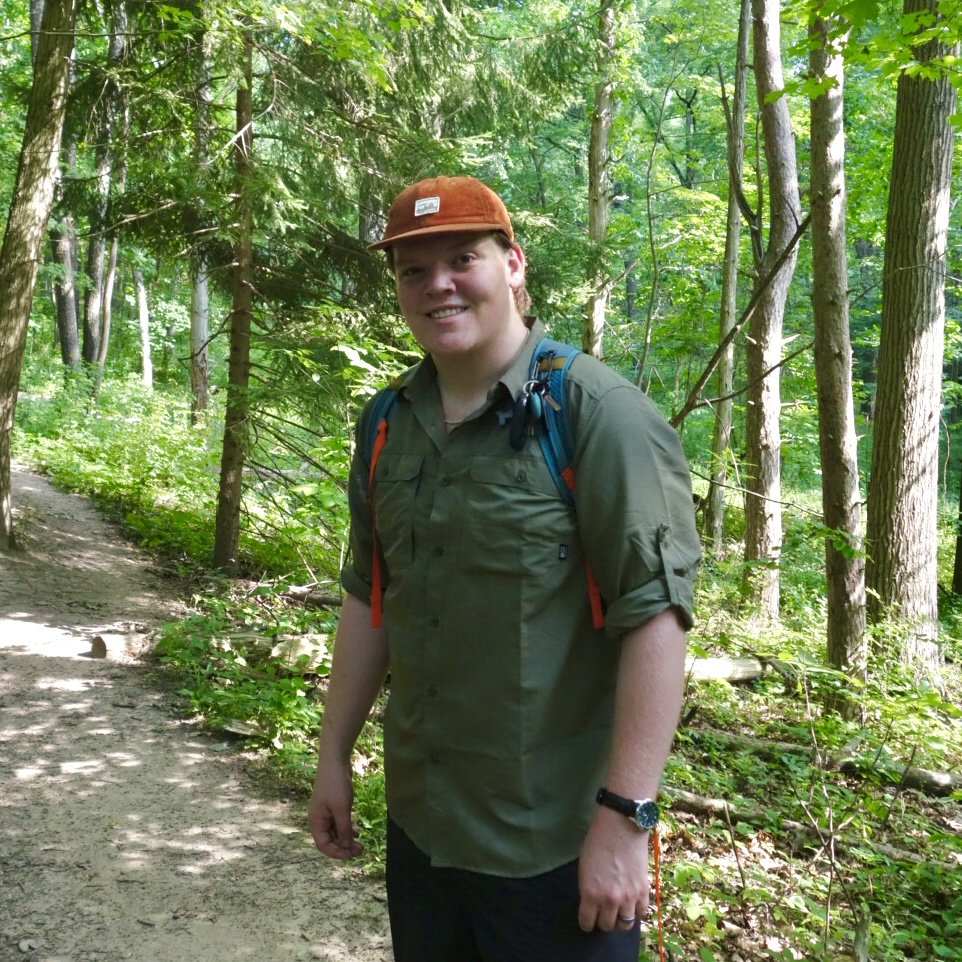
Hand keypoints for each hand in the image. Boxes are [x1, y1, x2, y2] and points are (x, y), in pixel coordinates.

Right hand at [308, 757, 363, 859]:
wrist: (335, 762)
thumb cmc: (336, 785)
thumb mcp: (342, 809)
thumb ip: (343, 829)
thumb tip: (346, 847)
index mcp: (316, 822)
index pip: (324, 846)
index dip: (337, 853)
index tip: (352, 854)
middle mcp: (319, 820)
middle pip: (330, 841)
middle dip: (344, 847)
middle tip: (360, 850)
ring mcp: (326, 813)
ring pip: (335, 833)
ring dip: (346, 840)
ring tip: (361, 844)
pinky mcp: (333, 807)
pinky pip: (339, 824)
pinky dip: (347, 830)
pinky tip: (357, 833)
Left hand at [577, 807, 650, 932]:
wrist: (620, 826)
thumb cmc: (597, 842)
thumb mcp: (584, 868)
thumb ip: (587, 890)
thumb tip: (592, 905)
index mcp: (590, 893)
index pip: (587, 923)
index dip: (586, 921)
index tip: (588, 918)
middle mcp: (609, 900)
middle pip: (606, 926)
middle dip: (602, 919)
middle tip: (602, 910)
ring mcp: (629, 897)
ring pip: (625, 925)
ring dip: (619, 918)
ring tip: (618, 909)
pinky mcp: (643, 891)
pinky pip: (640, 913)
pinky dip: (635, 911)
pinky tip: (631, 902)